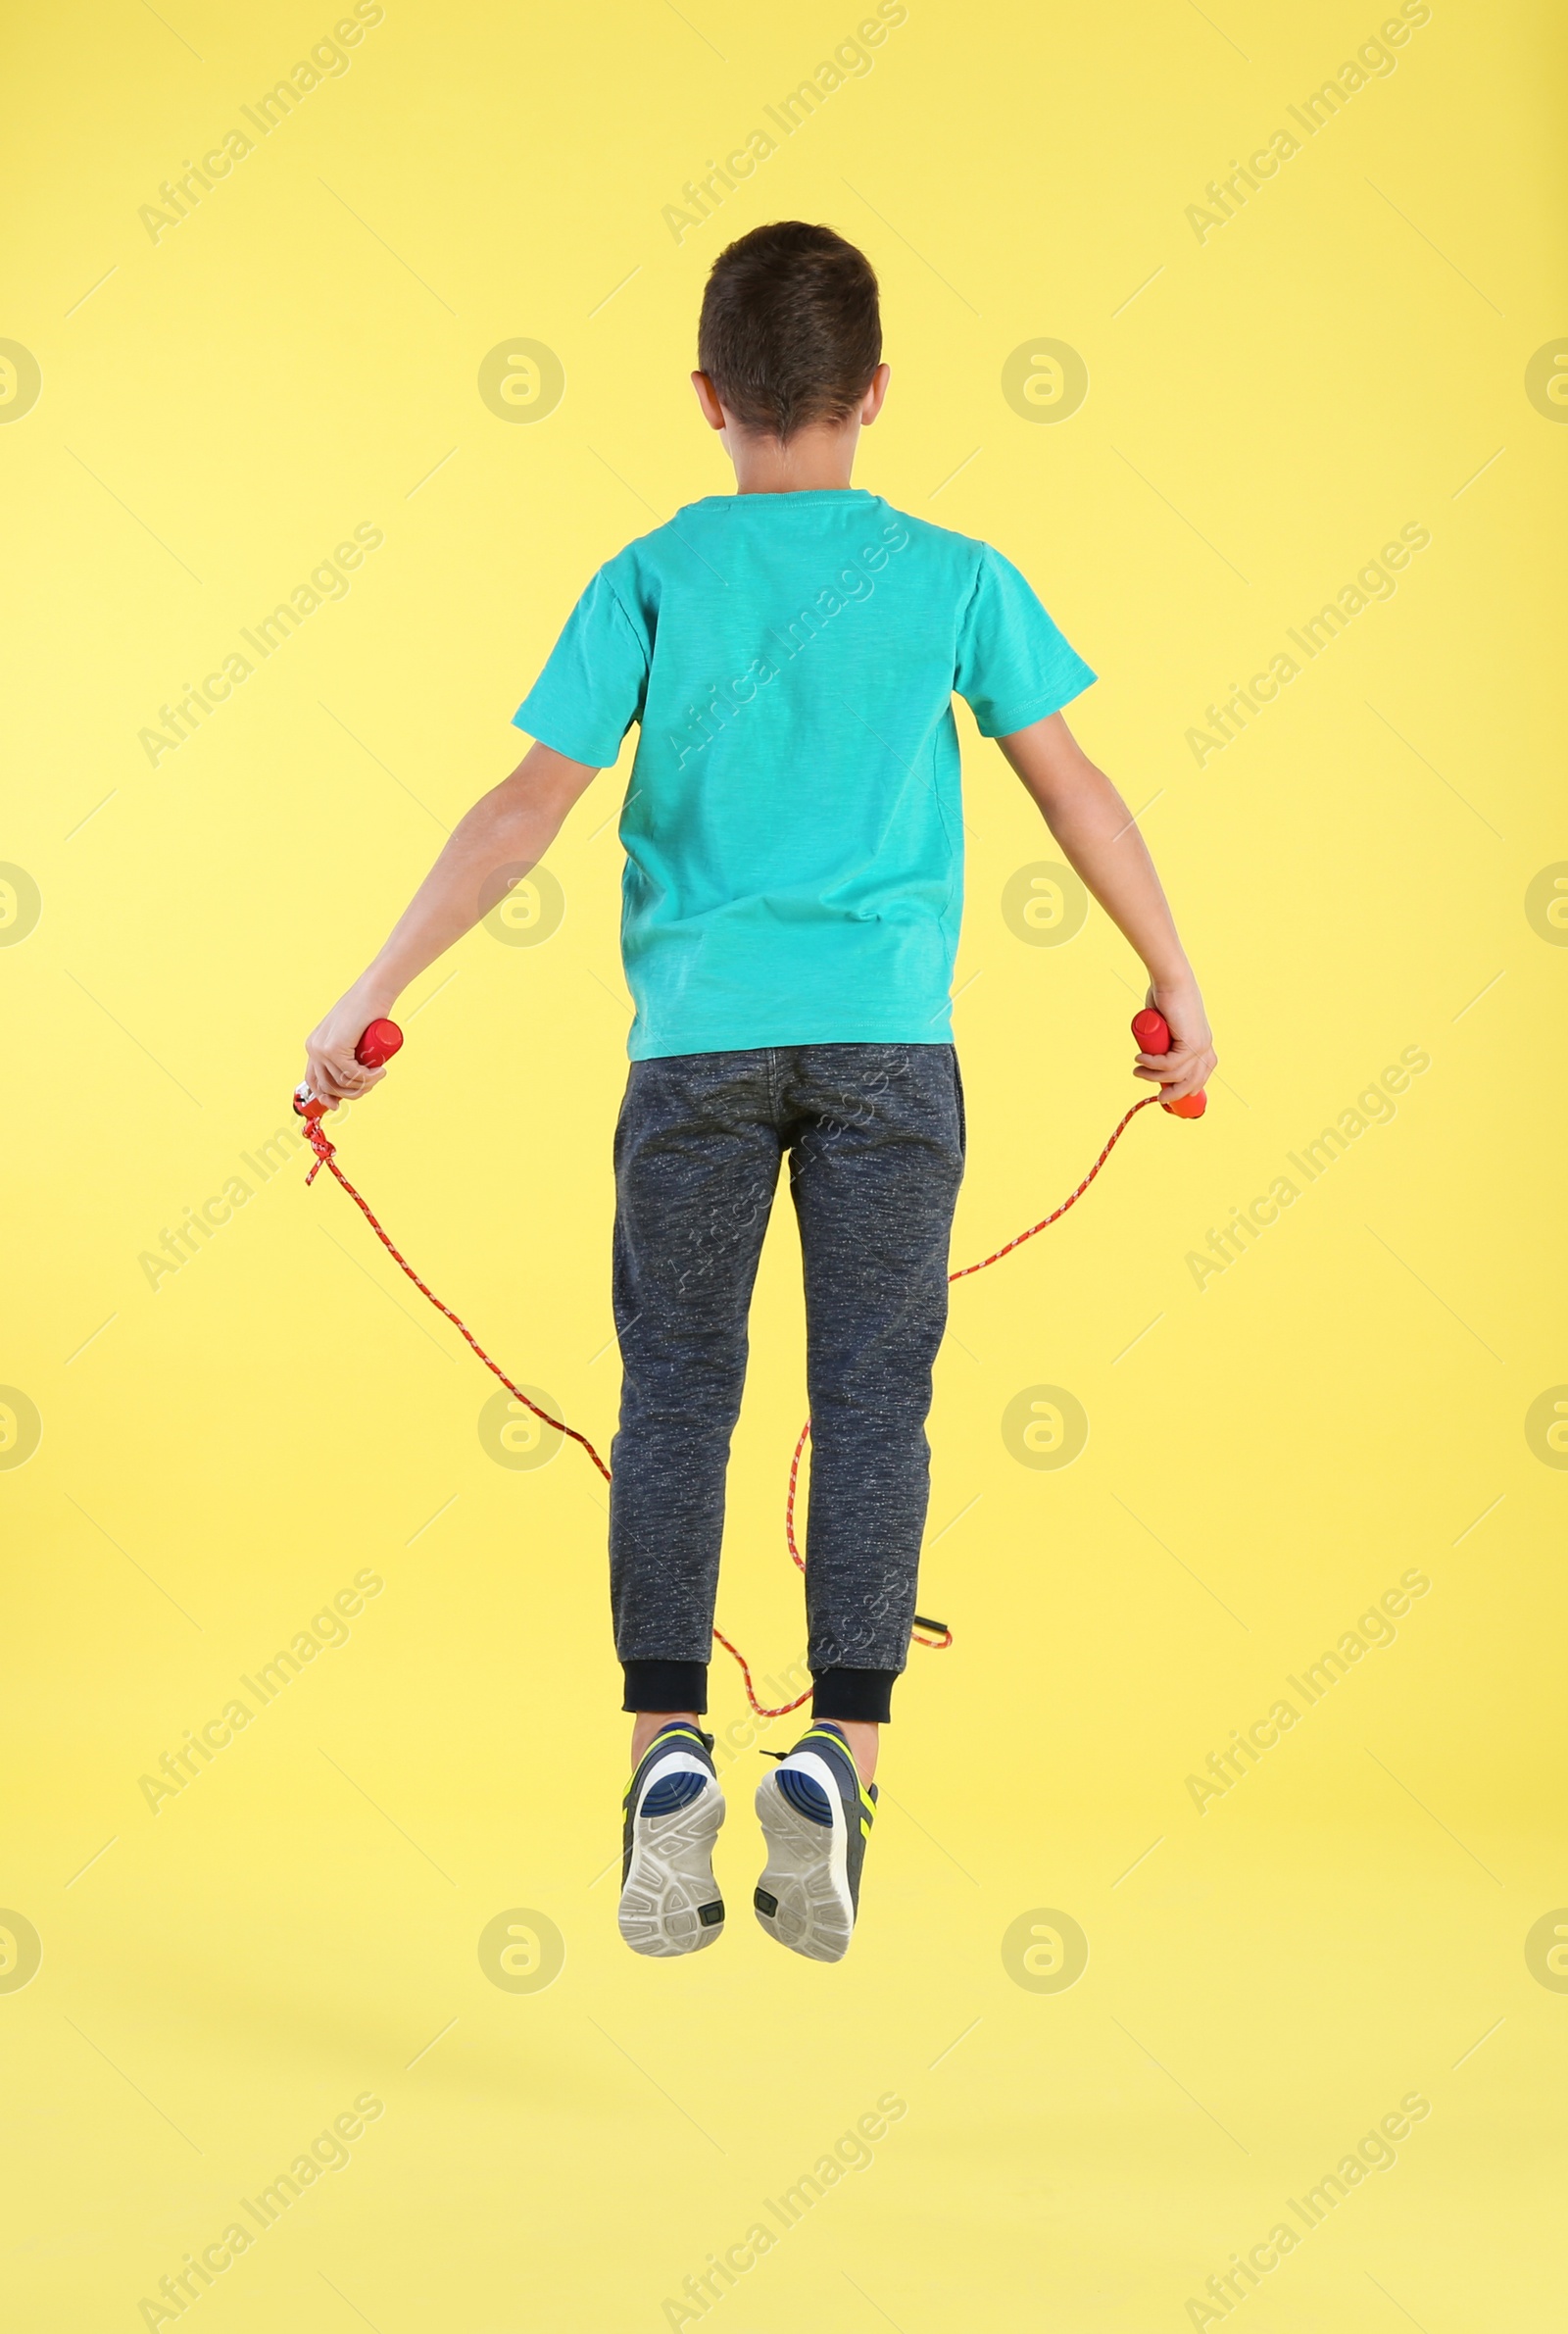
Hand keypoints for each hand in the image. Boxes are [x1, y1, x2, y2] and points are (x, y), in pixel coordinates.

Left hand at [303, 977, 395, 1109]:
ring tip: (379, 1074)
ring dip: (364, 1085)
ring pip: (343, 1082)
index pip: (314, 1080)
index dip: (325, 1096)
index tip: (339, 1104)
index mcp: (314, 1046)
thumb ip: (347, 1048)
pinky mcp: (334, 1048)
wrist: (372, 993)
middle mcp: (314, 1048)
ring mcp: (322, 1048)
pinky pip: (352, 1074)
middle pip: (329, 1086)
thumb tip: (351, 1075)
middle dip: (352, 1092)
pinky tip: (379, 1071)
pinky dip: (367, 1078)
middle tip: (371, 1083)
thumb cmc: (367, 1012)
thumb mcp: (352, 1035)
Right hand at [1134, 973, 1215, 1103]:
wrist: (1170, 980)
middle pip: (1193, 1081)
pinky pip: (1169, 1064)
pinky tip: (1140, 1060)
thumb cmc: (1165, 998)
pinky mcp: (1191, 1042)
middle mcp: (1205, 1046)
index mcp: (1203, 1043)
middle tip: (1158, 1098)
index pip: (1201, 1074)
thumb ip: (1163, 1039)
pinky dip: (1152, 1065)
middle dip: (1174, 1094)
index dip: (1187, 1088)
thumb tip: (1149, 1053)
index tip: (1169, 1095)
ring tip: (1137, 1071)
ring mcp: (1200, 1044)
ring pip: (1177, 1075)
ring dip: (1154, 1077)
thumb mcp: (1166, 1025)